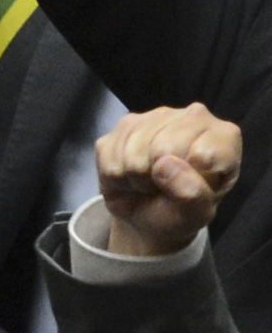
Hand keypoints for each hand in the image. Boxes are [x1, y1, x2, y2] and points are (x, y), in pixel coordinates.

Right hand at [97, 103, 241, 257]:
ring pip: (134, 149)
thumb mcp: (197, 214)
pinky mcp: (124, 124)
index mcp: (223, 136)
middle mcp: (193, 116)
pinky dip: (115, 174)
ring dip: (135, 176)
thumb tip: (164, 164)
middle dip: (157, 176)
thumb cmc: (180, 213)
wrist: (147, 216)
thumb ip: (192, 194)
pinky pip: (109, 152)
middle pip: (164, 146)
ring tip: (147, 182)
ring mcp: (156, 116)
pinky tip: (129, 175)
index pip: (204, 152)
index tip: (189, 189)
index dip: (190, 178)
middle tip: (164, 187)